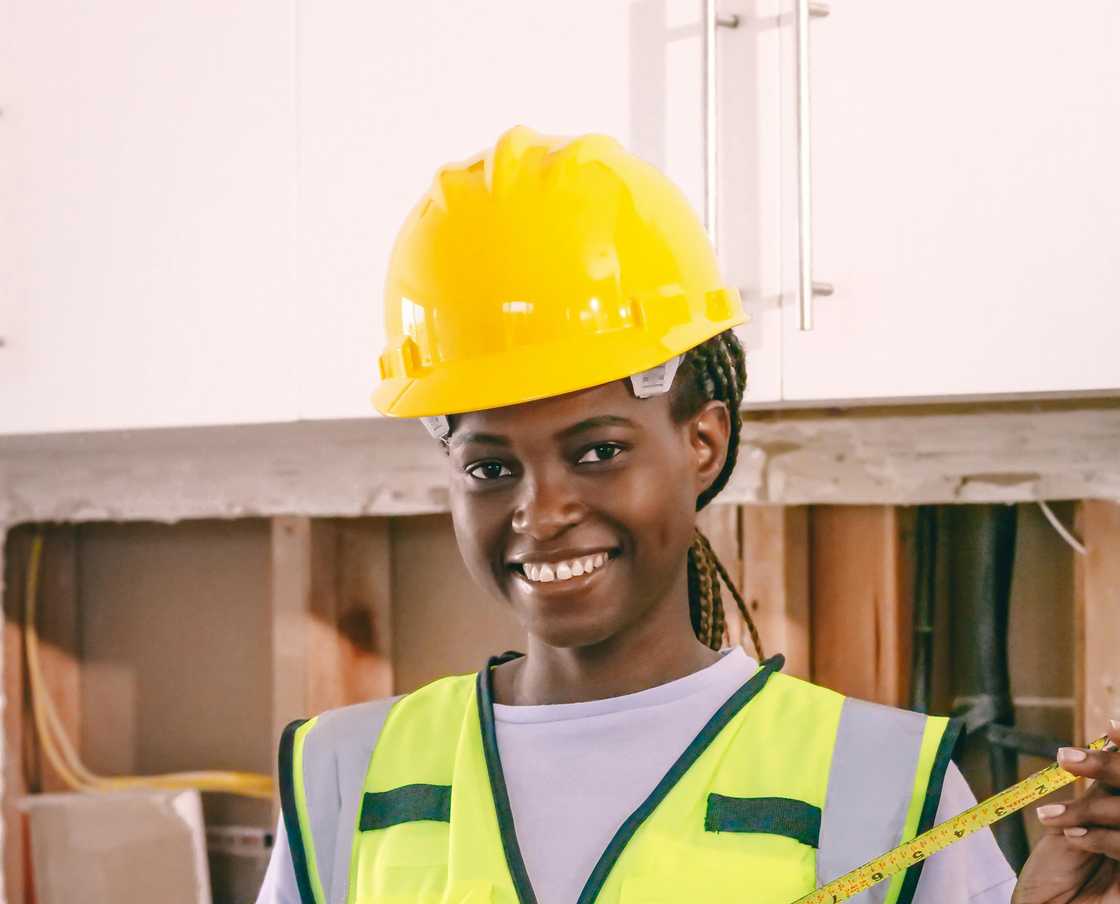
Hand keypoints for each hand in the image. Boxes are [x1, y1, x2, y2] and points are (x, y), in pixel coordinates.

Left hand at [1012, 722, 1119, 903]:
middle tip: (1069, 759)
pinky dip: (1102, 838)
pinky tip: (1073, 837)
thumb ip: (1101, 792)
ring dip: (1091, 810)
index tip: (1113, 726)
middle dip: (1110, 768)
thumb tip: (1109, 747)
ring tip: (1054, 817)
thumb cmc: (1058, 874)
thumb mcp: (1078, 825)